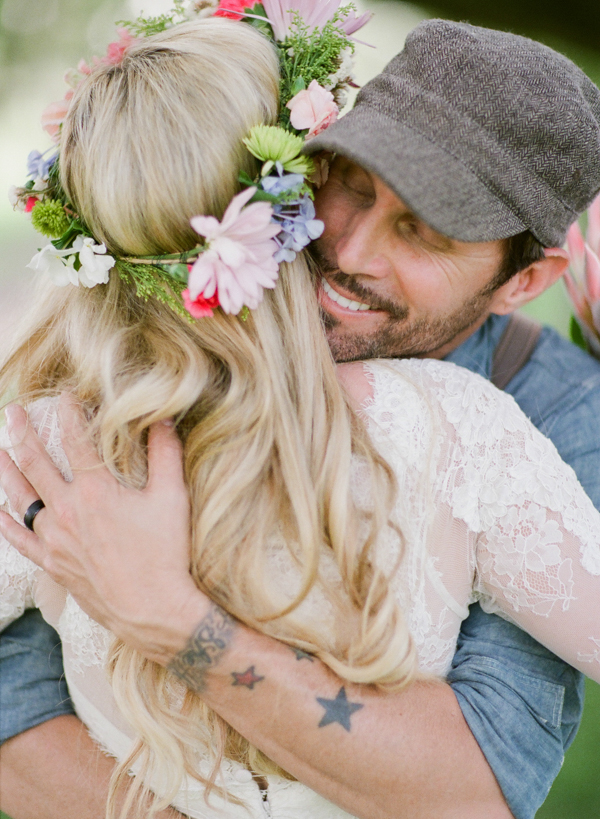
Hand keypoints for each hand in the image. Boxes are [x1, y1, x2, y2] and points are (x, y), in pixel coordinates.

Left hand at [0, 394, 205, 663]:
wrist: (152, 609)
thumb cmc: (165, 553)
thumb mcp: (172, 498)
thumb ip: (166, 454)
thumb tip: (163, 419)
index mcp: (95, 489)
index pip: (75, 438)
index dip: (69, 411)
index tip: (65, 394)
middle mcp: (67, 510)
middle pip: (35, 462)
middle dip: (22, 432)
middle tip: (12, 411)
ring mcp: (54, 538)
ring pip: (19, 496)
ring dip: (6, 469)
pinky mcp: (51, 562)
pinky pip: (18, 539)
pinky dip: (4, 522)